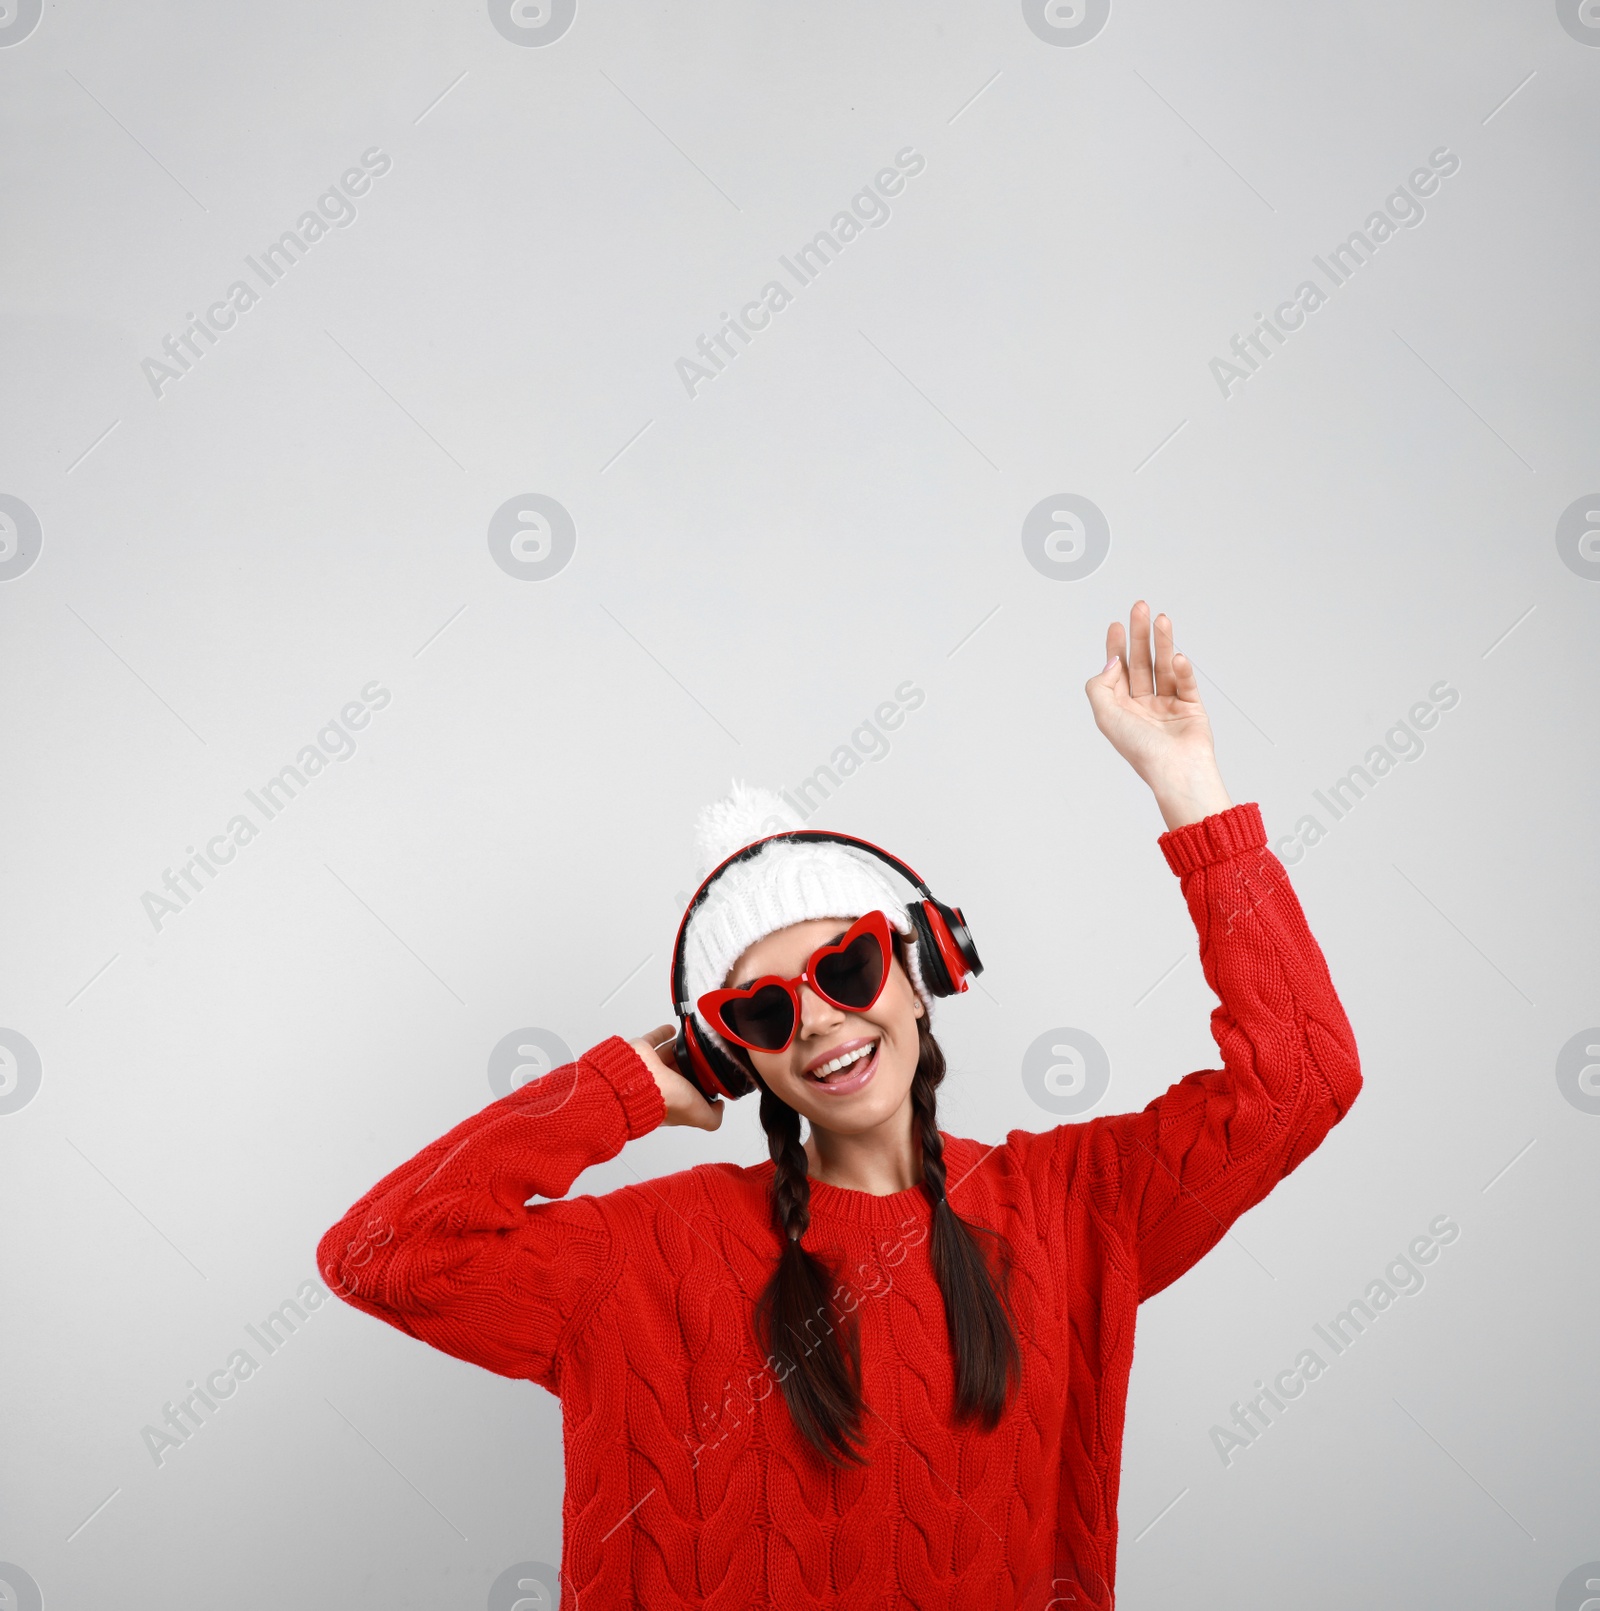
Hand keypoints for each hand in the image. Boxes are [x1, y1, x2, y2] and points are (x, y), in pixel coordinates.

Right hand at [628, 1024, 724, 1130]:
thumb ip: (713, 1117)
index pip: (689, 1093)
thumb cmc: (664, 1099)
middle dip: (691, 1065)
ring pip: (668, 1055)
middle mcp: (661, 1085)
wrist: (640, 1082)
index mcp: (672, 1101)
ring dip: (680, 1049)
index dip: (700, 1087)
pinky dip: (662, 1034)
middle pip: (680, 1072)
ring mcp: (651, 1067)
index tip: (711, 1080)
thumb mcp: (699, 1114)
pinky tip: (672, 1030)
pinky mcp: (642, 1051)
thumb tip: (719, 1108)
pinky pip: (653, 1039)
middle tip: (703, 1057)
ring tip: (691, 1042)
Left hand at [1084, 601, 1233, 830]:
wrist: (1175, 772)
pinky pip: (1185, 682)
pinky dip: (1182, 669)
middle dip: (1140, 635)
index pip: (1117, 670)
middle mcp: (1143, 705)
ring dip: (1163, 642)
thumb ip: (1100, 686)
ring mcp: (1168, 705)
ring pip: (1163, 667)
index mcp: (1121, 709)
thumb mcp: (1105, 717)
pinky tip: (1178, 658)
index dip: (1116, 646)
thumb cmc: (1140, 750)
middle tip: (1140, 607)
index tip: (1117, 624)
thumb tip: (1111, 662)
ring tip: (1162, 619)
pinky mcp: (1191, 708)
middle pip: (1140, 662)